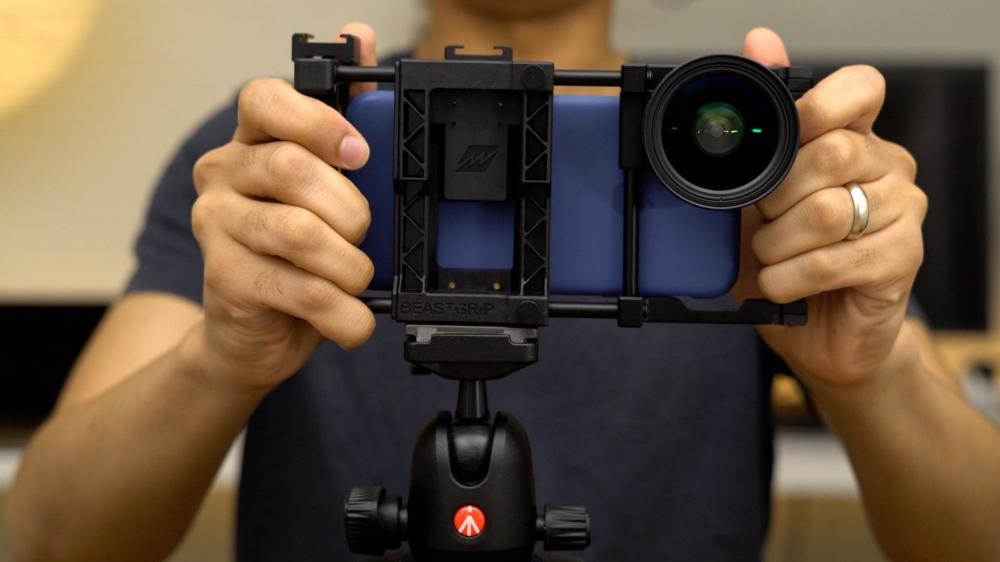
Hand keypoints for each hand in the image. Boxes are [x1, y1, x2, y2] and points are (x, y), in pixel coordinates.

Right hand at [184, 23, 379, 390]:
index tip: (359, 151)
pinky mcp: (224, 280)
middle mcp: (224, 176)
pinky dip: (343, 310)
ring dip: (349, 263)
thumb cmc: (297, 254)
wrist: (254, 331)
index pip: (263, 100)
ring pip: (298, 232)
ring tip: (359, 279)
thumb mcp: (328, 189)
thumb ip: (346, 120)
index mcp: (252, 143)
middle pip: (290, 169)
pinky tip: (355, 320)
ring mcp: (217, 227)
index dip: (315, 120)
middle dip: (348, 207)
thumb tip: (358, 33)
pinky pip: (299, 289)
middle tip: (364, 233)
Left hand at [733, 28, 927, 390]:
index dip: (818, 105)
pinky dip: (789, 276)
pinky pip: (832, 259)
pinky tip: (781, 285)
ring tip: (770, 258)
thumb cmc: (788, 261)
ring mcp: (902, 212)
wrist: (817, 334)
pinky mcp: (902, 258)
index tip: (784, 132)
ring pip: (827, 209)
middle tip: (761, 221)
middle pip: (832, 152)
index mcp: (854, 139)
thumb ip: (762, 129)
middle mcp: (886, 166)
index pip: (860, 88)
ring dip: (776, 242)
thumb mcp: (757, 196)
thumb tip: (760, 40)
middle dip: (775, 194)